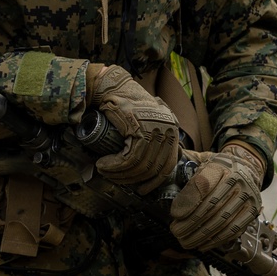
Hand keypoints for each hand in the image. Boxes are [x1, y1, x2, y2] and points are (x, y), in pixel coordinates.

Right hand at [86, 64, 179, 193]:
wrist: (110, 86)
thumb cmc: (124, 105)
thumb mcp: (144, 122)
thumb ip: (152, 138)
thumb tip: (150, 167)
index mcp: (172, 129)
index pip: (168, 164)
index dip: (154, 181)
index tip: (142, 189)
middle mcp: (168, 128)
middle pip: (153, 167)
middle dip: (133, 180)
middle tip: (117, 181)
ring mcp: (155, 127)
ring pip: (140, 164)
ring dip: (120, 174)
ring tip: (106, 171)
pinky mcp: (139, 128)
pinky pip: (129, 158)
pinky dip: (115, 166)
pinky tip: (104, 165)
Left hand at [169, 142, 265, 252]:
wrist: (245, 171)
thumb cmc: (217, 174)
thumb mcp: (201, 171)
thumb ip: (189, 188)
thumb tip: (177, 214)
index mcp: (221, 167)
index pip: (203, 183)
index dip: (189, 200)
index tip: (175, 215)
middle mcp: (238, 181)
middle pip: (212, 206)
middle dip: (191, 223)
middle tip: (176, 233)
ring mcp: (248, 197)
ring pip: (222, 221)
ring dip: (202, 235)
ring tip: (186, 242)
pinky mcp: (252, 211)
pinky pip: (233, 230)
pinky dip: (216, 240)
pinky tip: (203, 245)